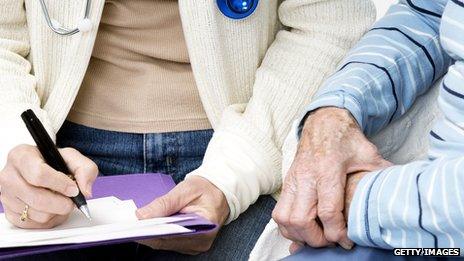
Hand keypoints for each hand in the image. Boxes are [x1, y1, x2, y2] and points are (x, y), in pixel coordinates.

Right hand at [0, 145, 97, 228]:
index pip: (39, 174)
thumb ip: (85, 169)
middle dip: (62, 203)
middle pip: (38, 199)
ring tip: (61, 201)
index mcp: (21, 156)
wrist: (40, 168)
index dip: (60, 185)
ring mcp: (6, 196)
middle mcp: (9, 176)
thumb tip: (85, 191)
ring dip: (57, 212)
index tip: (73, 189)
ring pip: (38, 215)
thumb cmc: (52, 162)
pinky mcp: (10, 213)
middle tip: (72, 200)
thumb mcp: (72, 157)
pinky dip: (49, 220)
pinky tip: (52, 208)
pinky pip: (35, 225)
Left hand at [136, 176, 228, 254]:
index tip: (134, 228)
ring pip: (166, 244)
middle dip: (148, 234)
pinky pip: (170, 242)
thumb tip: (141, 215)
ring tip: (137, 224)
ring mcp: (196, 245)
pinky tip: (149, 225)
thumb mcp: (185, 190)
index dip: (152, 233)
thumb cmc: (205, 188)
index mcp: (205, 227)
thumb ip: (164, 203)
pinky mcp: (190, 243)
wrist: (219, 191)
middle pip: (167, 242)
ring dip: (152, 234)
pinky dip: (159, 234)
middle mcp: (201, 241)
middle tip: (130, 225)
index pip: (173, 236)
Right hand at [273, 107, 390, 252]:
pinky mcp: (286, 183)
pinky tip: (304, 229)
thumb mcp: (368, 154)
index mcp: (328, 170)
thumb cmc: (346, 139)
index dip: (337, 233)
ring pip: (284, 219)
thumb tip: (400, 190)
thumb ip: (381, 173)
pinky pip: (279, 213)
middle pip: (301, 220)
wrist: (323, 122)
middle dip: (316, 239)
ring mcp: (292, 180)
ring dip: (299, 235)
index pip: (327, 211)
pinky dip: (289, 227)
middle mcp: (306, 177)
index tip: (347, 241)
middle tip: (331, 241)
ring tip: (317, 237)